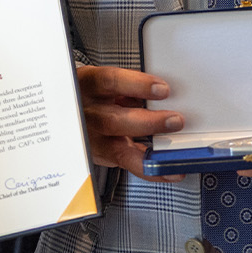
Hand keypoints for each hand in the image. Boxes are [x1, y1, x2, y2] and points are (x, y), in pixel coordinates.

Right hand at [76, 65, 184, 181]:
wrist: (75, 112)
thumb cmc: (98, 94)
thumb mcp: (106, 83)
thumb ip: (128, 88)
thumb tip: (165, 95)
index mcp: (88, 85)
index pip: (109, 82)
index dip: (136, 85)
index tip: (163, 89)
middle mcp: (85, 113)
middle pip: (112, 120)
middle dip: (148, 122)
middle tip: (176, 121)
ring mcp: (91, 139)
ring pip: (118, 149)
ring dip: (150, 152)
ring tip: (174, 153)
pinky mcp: (101, 156)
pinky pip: (126, 165)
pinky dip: (150, 169)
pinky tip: (169, 171)